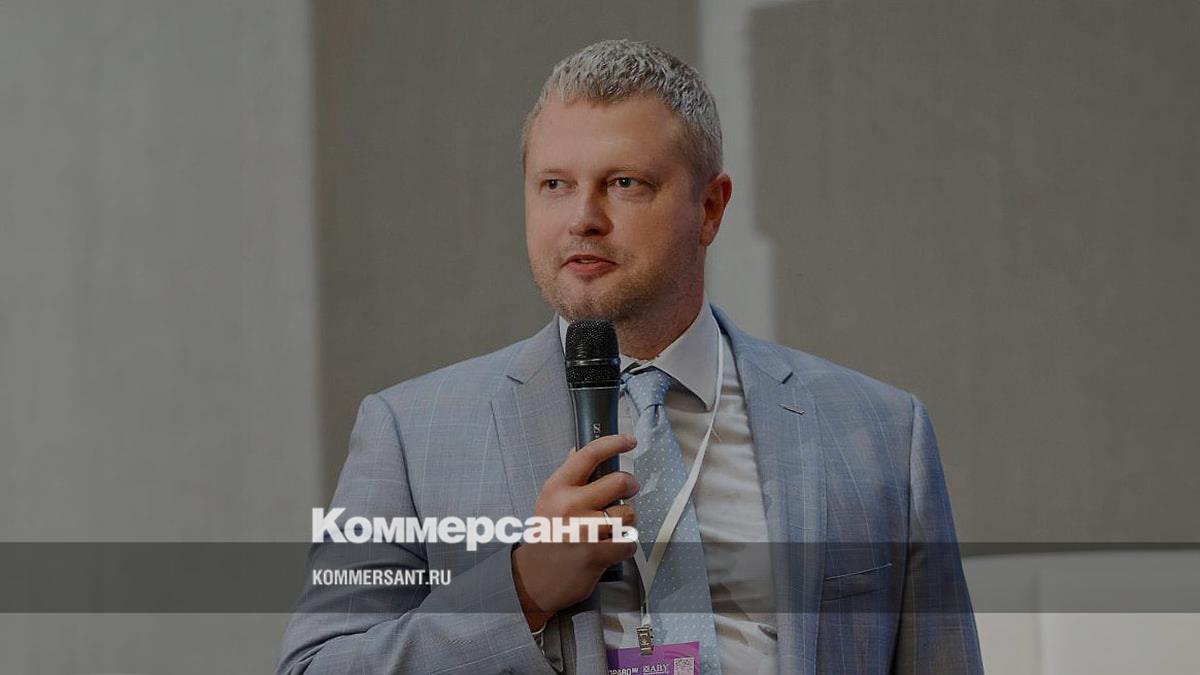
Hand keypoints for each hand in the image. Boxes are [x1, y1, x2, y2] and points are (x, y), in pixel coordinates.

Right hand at [511, 434, 638, 630]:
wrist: (532, 579)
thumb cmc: (546, 536)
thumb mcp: (549, 502)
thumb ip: (567, 478)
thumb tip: (577, 450)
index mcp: (557, 487)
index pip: (588, 455)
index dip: (614, 444)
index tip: (630, 441)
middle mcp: (569, 505)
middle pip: (619, 483)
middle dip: (630, 486)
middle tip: (628, 491)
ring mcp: (584, 530)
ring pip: (628, 514)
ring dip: (627, 521)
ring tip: (614, 527)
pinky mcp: (596, 554)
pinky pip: (628, 542)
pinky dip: (625, 546)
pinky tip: (612, 547)